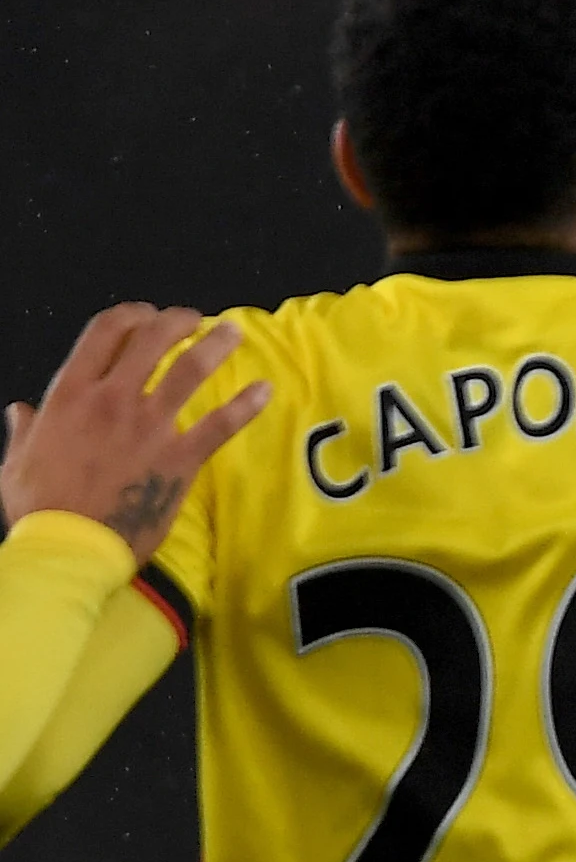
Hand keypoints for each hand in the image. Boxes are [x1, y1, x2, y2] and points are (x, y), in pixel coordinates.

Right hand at [2, 304, 270, 557]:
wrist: (70, 547)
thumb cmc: (39, 507)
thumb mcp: (16, 461)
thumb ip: (26, 429)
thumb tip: (20, 409)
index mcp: (70, 394)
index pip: (104, 333)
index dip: (130, 315)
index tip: (147, 315)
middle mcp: (112, 400)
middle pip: (151, 340)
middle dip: (177, 322)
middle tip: (194, 320)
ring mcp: (149, 426)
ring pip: (189, 370)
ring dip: (215, 346)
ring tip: (233, 332)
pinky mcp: (180, 456)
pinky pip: (220, 424)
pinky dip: (246, 404)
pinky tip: (265, 389)